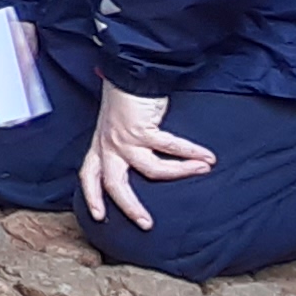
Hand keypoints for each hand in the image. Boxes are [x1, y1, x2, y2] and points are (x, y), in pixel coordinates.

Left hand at [79, 84, 214, 231]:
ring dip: (179, 173)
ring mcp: (123, 138)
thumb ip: (128, 143)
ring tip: (202, 170)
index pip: (88, 175)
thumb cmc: (127, 98)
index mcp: (100, 145)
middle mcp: (108, 144)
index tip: (98, 217)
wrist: (130, 72)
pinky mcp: (140, 130)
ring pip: (150, 170)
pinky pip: (170, 147)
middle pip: (113, 184)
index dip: (91, 196)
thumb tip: (147, 160)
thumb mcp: (119, 125)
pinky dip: (191, 153)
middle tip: (146, 223)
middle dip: (129, 206)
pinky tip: (207, 157)